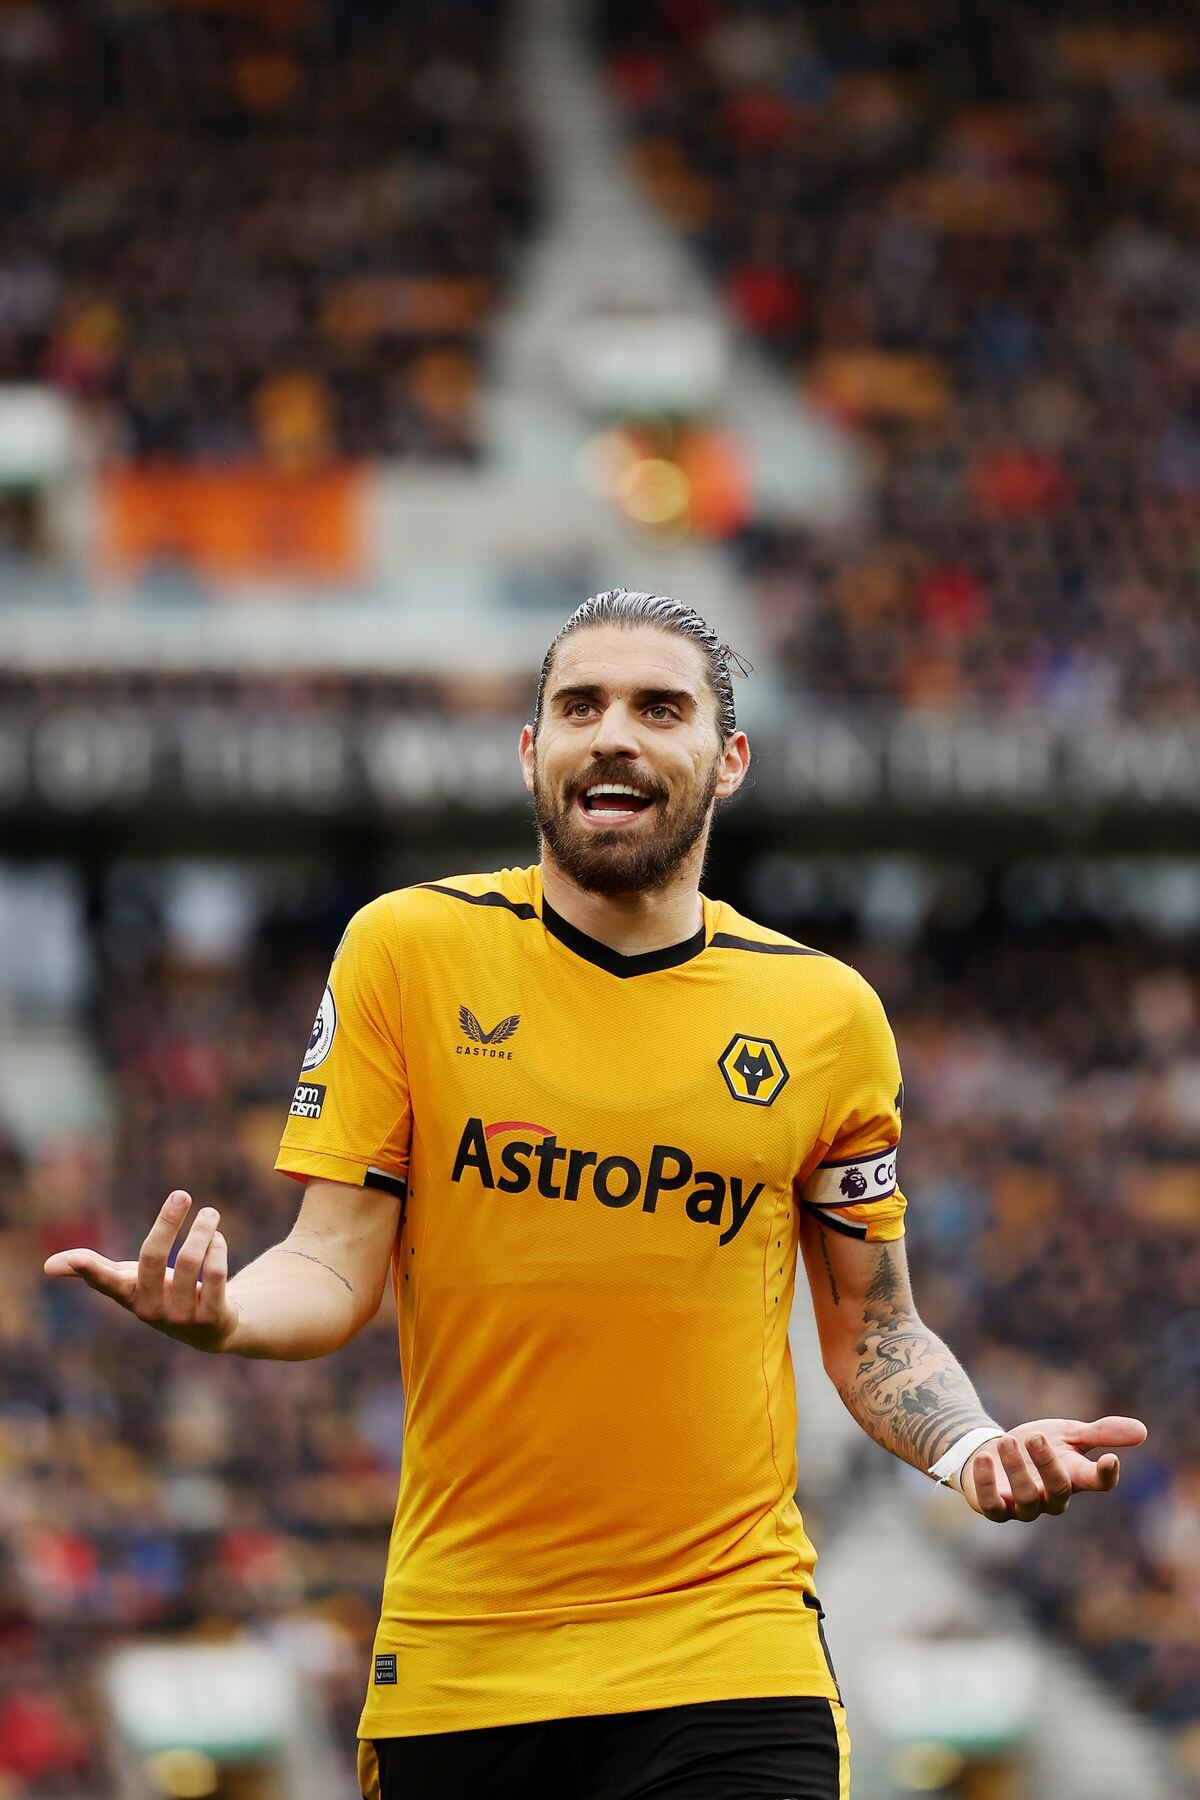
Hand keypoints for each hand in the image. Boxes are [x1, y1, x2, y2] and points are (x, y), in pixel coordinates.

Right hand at [43, 1190, 238, 1354]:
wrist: (210, 1329)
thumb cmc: (161, 1294)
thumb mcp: (128, 1281)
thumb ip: (95, 1269)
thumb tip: (47, 1266)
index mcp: (127, 1294)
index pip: (105, 1281)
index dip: (88, 1269)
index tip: (74, 1257)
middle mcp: (151, 1308)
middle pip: (154, 1258)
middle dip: (167, 1222)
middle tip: (182, 1194)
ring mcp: (181, 1316)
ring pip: (191, 1263)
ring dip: (202, 1231)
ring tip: (210, 1213)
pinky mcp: (212, 1318)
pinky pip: (216, 1276)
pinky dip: (217, 1250)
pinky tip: (217, 1239)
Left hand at [962, 1416, 1147, 1521]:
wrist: (995, 1450)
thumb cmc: (1037, 1445)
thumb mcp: (1068, 1433)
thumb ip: (1100, 1433)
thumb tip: (1142, 1431)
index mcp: (1074, 1477)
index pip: (1096, 1483)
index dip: (1105, 1475)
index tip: (1110, 1459)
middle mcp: (1051, 1498)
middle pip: (1059, 1490)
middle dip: (1048, 1465)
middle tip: (1036, 1436)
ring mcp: (1023, 1507)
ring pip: (1027, 1499)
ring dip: (1016, 1469)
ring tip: (1008, 1440)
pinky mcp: (994, 1508)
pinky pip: (992, 1506)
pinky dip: (986, 1484)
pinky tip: (983, 1457)